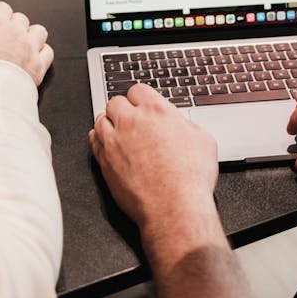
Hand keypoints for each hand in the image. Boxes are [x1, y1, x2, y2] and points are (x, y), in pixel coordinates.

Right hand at [0, 1, 52, 85]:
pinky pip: (48, 52)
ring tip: (23, 42)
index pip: (1, 6)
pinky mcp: (39, 66)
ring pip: (39, 31)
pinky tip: (35, 58)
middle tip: (4, 33)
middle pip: (20, 18)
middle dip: (13, 23)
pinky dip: (43, 54)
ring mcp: (30, 48)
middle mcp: (16, 32)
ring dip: (32, 35)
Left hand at [90, 84, 218, 228]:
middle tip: (131, 118)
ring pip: (100, 119)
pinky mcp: (104, 161)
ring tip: (118, 130)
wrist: (174, 208)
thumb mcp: (203, 140)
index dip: (141, 97)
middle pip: (115, 101)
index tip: (143, 104)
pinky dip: (99, 139)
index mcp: (156, 111)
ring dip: (109, 122)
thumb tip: (178, 124)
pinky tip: (108, 143)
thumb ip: (185, 124)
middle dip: (123, 108)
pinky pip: (93, 140)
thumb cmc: (190, 178)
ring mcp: (114, 141)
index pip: (138, 89)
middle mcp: (131, 122)